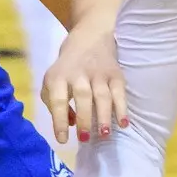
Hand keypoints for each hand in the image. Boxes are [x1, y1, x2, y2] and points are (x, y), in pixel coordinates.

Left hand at [41, 10, 127, 144]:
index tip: (62, 140)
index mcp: (58, 76)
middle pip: (82, 96)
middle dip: (84, 118)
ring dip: (103, 115)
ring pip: (102, 95)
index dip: (59, 120)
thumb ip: (54, 104)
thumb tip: (71, 125)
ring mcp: (99, 73)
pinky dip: (122, 108)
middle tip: (84, 138)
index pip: (57, 99)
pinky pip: (120, 92)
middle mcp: (79, 73)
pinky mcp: (115, 74)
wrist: (90, 37)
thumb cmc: (67, 67)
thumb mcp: (52, 81)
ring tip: (104, 134)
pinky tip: (123, 124)